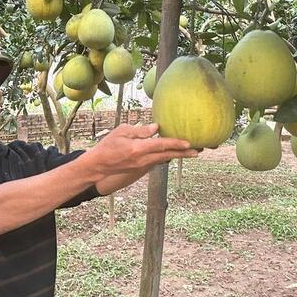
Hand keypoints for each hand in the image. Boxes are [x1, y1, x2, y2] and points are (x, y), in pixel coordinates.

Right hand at [82, 123, 197, 176]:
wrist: (98, 166)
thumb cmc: (107, 145)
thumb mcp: (121, 131)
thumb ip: (140, 130)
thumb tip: (156, 128)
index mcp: (137, 149)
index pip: (160, 145)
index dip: (175, 144)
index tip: (188, 143)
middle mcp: (142, 159)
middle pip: (167, 156)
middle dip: (184, 153)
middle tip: (199, 151)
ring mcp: (142, 165)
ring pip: (164, 159)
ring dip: (178, 155)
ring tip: (192, 152)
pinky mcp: (141, 168)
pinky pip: (157, 161)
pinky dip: (167, 156)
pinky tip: (175, 153)